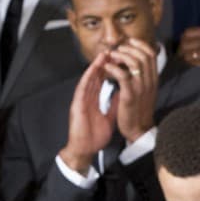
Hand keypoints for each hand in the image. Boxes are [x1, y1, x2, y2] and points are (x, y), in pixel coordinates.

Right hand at [59, 51, 115, 174]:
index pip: (101, 80)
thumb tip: (122, 94)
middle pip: (95, 77)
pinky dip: (87, 79)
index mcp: (93, 100)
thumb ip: (113, 105)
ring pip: (88, 80)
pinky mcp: (77, 106)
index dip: (109, 69)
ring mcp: (81, 100)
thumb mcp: (109, 117)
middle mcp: (86, 97)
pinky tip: (92, 71)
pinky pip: (82, 90)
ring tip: (103, 55)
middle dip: (103, 63)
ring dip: (95, 67)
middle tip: (111, 50)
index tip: (118, 59)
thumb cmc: (94, 136)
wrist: (85, 150)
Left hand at [104, 38, 158, 141]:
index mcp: (154, 79)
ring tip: (111, 56)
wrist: (139, 129)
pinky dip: (113, 68)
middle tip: (118, 49)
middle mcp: (150, 81)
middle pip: (143, 55)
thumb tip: (133, 61)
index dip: (140, 44)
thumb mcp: (145, 90)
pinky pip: (123, 76)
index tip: (129, 41)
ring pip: (135, 62)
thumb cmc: (139, 109)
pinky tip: (107, 68)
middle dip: (129, 48)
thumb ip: (142, 76)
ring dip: (121, 56)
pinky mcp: (130, 95)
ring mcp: (141, 88)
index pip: (152, 54)